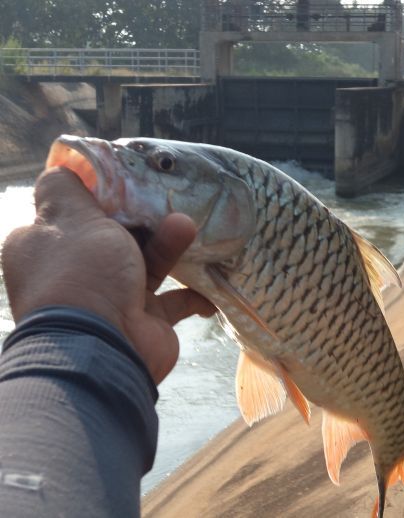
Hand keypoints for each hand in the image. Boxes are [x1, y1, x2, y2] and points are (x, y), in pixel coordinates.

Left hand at [1, 168, 215, 383]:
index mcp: (48, 246)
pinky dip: (193, 294)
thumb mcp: (70, 217)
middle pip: (114, 236)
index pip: (71, 211)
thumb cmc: (84, 272)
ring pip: (146, 262)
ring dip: (170, 245)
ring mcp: (112, 298)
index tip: (125, 181)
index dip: (98, 195)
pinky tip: (208, 283)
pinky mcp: (144, 320)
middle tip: (165, 201)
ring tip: (188, 227)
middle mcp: (77, 272)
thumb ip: (66, 188)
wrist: (106, 347)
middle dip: (143, 219)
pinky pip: (174, 301)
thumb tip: (60, 167)